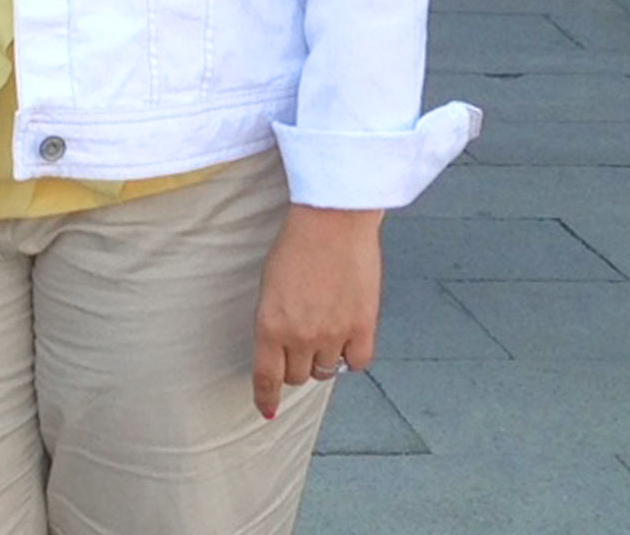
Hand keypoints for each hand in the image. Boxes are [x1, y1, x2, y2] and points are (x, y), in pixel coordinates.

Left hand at [253, 205, 381, 419]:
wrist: (333, 221)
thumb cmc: (297, 244)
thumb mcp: (270, 285)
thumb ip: (275, 320)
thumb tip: (281, 349)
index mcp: (269, 325)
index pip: (266, 378)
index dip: (266, 397)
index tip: (267, 409)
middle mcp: (299, 336)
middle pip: (298, 377)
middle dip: (297, 366)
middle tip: (303, 346)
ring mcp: (333, 334)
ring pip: (326, 372)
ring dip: (324, 360)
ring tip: (327, 334)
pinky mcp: (362, 327)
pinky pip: (357, 363)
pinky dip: (352, 356)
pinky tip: (350, 340)